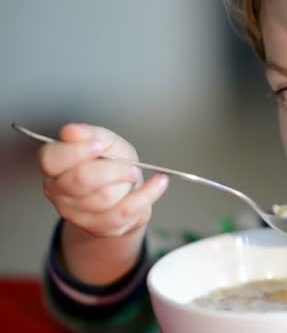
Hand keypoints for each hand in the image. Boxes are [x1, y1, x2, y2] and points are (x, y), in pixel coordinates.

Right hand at [40, 123, 168, 235]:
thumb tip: (72, 132)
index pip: (53, 160)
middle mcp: (58, 191)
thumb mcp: (106, 141)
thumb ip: (90, 134)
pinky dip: (147, 195)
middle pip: (82, 180)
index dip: (78, 151)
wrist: (125, 192)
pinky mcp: (98, 227)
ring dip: (127, 182)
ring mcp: (75, 213)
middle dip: (113, 169)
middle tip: (129, 165)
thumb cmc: (112, 163)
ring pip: (105, 198)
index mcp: (54, 164)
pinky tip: (159, 183)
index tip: (99, 144)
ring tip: (134, 175)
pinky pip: (124, 213)